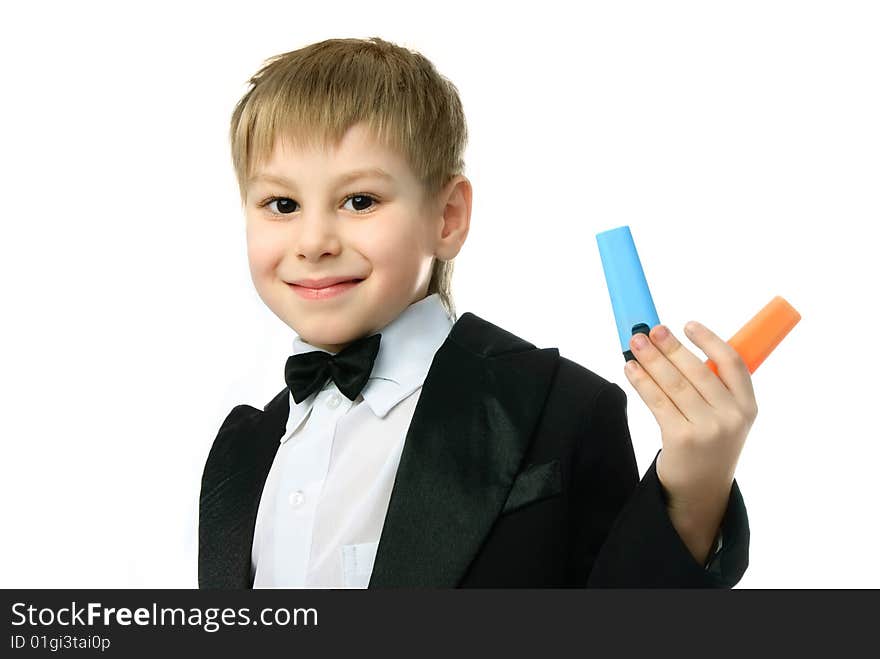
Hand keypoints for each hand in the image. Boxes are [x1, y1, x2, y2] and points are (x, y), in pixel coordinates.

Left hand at [623, 320, 757, 561]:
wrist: (701, 492)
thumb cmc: (709, 445)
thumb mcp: (726, 417)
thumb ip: (713, 387)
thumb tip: (673, 346)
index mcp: (748, 406)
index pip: (733, 363)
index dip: (710, 340)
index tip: (688, 324)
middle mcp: (731, 417)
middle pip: (696, 370)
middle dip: (670, 346)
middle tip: (650, 329)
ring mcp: (707, 429)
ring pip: (673, 384)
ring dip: (651, 359)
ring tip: (635, 342)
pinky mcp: (681, 439)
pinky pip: (657, 401)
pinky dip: (642, 381)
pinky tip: (630, 369)